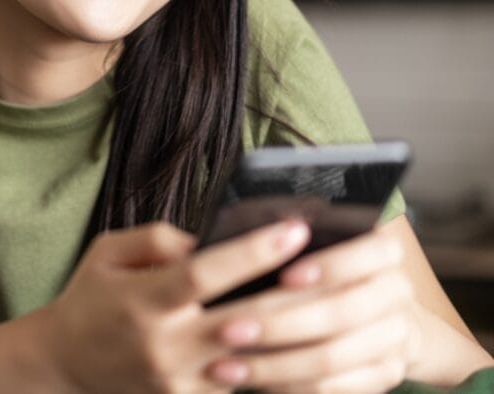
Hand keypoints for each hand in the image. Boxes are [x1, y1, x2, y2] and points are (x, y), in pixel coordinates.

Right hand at [39, 218, 312, 393]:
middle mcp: (163, 344)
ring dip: (295, 333)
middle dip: (294, 292)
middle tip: (338, 265)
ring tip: (336, 302)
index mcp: (142, 299)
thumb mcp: (107, 251)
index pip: (204, 274)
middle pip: (244, 319)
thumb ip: (155, 238)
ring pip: (252, 358)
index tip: (294, 230)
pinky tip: (307, 340)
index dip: (252, 252)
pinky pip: (244, 383)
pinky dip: (275, 363)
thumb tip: (207, 242)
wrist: (65, 363)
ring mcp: (179, 380)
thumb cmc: (91, 297)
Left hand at [205, 229, 421, 392]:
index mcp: (383, 250)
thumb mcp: (311, 246)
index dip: (328, 266)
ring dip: (272, 364)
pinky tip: (249, 381)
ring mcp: (394, 339)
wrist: (378, 313)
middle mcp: (397, 292)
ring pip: (331, 357)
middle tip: (226, 330)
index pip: (368, 252)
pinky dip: (287, 385)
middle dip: (279, 323)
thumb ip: (282, 242)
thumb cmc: (322, 267)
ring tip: (222, 366)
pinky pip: (332, 387)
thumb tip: (223, 240)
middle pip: (340, 313)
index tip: (285, 276)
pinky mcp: (384, 375)